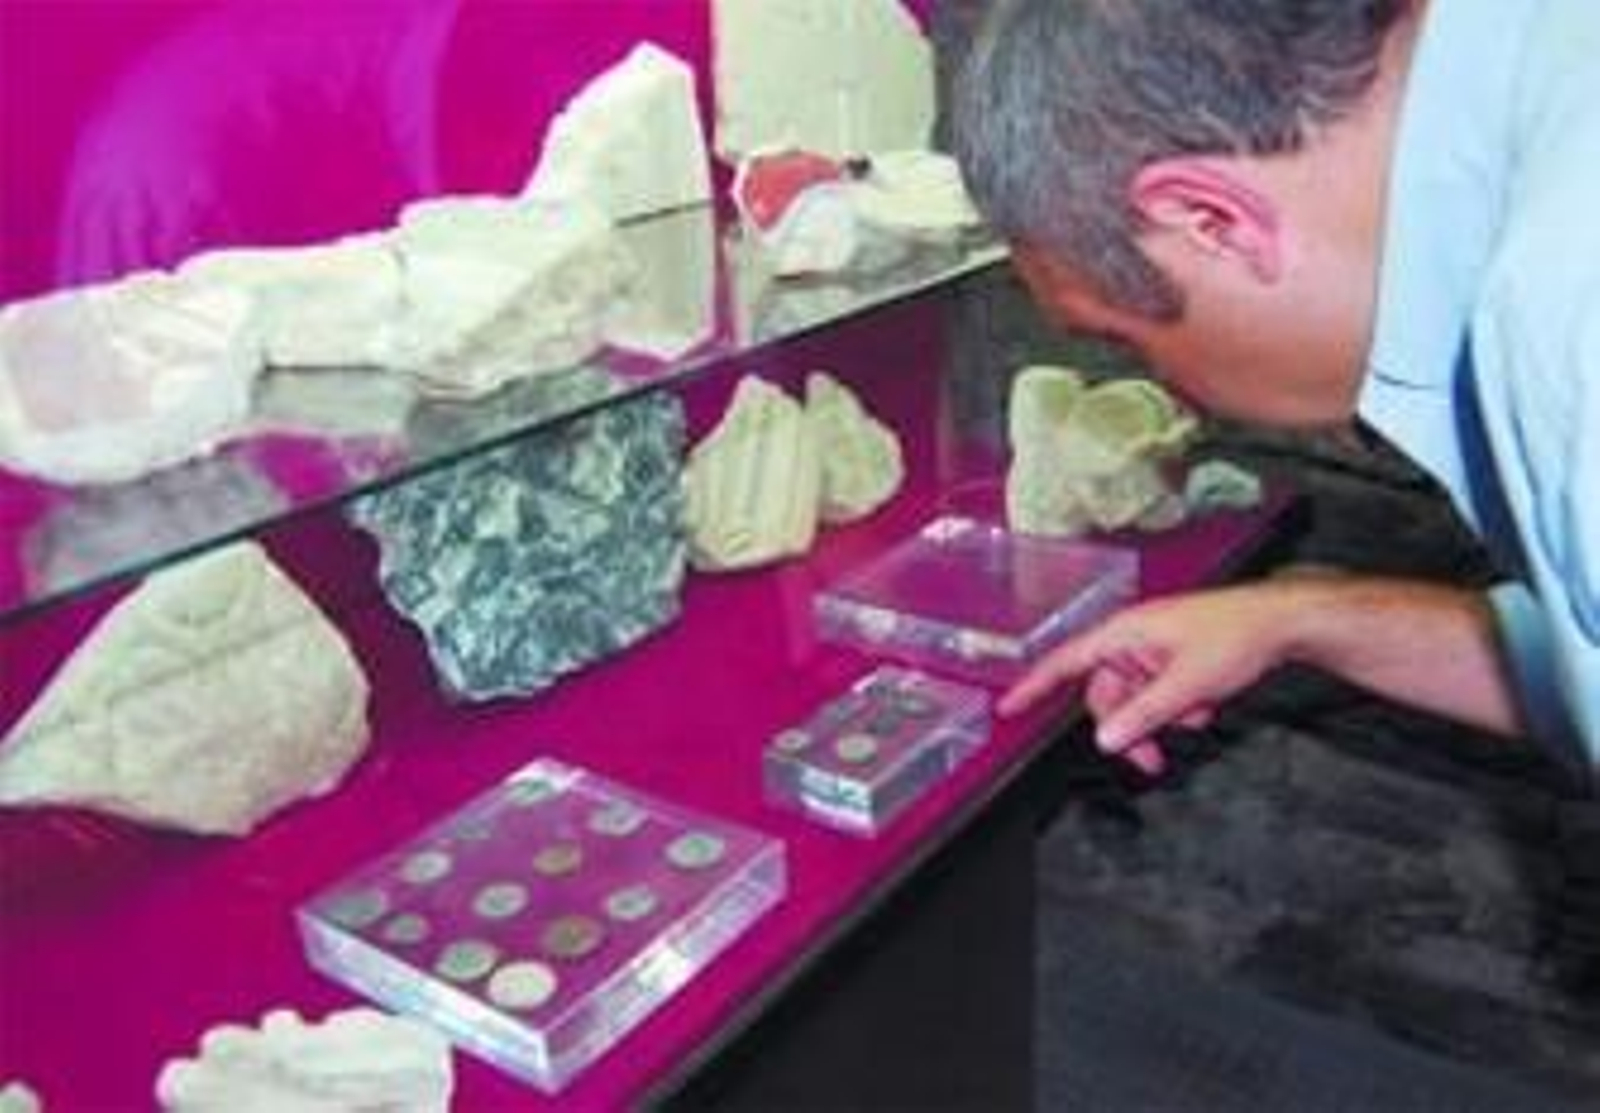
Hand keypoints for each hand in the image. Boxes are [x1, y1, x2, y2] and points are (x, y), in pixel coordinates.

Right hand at [999, 584, 1298, 773]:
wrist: (1280, 622)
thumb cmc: (1235, 634)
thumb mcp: (1185, 685)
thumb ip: (1142, 715)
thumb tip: (1106, 739)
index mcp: (1123, 633)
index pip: (1065, 663)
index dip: (1034, 687)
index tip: (1009, 708)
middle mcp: (1132, 639)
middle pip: (1106, 695)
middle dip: (1128, 728)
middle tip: (1151, 760)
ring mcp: (1153, 648)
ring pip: (1135, 699)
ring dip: (1159, 718)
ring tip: (1194, 716)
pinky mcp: (1172, 657)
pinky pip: (1157, 692)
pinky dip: (1176, 706)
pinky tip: (1203, 704)